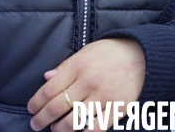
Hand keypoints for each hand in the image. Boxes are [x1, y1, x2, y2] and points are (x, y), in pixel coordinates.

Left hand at [27, 38, 144, 130]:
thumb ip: (66, 65)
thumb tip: (46, 77)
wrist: (143, 55)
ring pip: (73, 121)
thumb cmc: (111, 52)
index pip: (50, 88)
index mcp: (78, 65)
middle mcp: (88, 82)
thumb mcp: (86, 51)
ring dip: (60, 129)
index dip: (37, 101)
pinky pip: (95, 129)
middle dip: (42, 119)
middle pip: (57, 106)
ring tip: (56, 129)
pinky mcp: (116, 109)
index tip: (31, 108)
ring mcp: (102, 97)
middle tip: (35, 124)